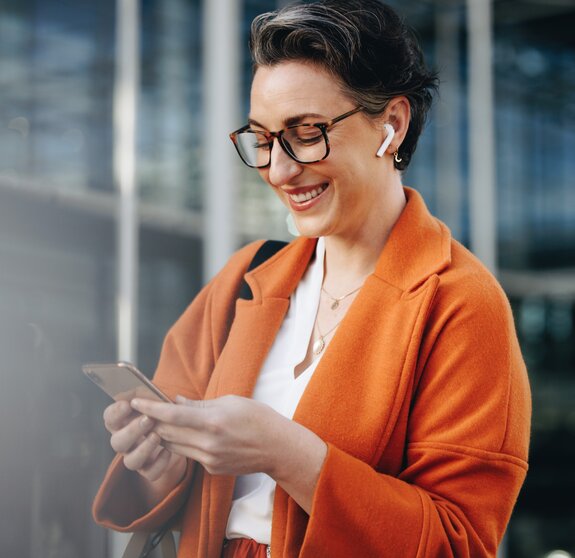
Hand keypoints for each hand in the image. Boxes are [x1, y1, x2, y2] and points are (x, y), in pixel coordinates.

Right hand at [103, 400, 185, 483]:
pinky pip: (150, 473)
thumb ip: (148, 393)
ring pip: (130, 462)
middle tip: (148, 419)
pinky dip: (159, 463)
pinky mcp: (150, 469)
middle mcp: (125, 442)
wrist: (179, 434)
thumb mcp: (157, 399)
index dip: (115, 412)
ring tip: (157, 436)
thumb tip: (141, 388)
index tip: (127, 404)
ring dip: (143, 448)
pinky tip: (168, 451)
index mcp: (123, 422)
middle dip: (131, 431)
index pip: (109, 418)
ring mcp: (136, 457)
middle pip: (117, 442)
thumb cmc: (162, 411)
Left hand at [130, 395, 282, 476]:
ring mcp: (209, 459)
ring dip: (162, 433)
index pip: (172, 415)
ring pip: (174, 446)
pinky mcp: (211, 469)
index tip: (135, 401)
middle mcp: (208, 443)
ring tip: (153, 421)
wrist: (276, 447)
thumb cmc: (257, 418)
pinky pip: (189, 454)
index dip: (151, 408)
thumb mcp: (230, 401)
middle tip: (139, 410)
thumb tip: (176, 401)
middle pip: (168, 432)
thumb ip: (199, 404)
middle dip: (151, 421)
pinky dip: (181, 443)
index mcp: (212, 422)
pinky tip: (180, 433)